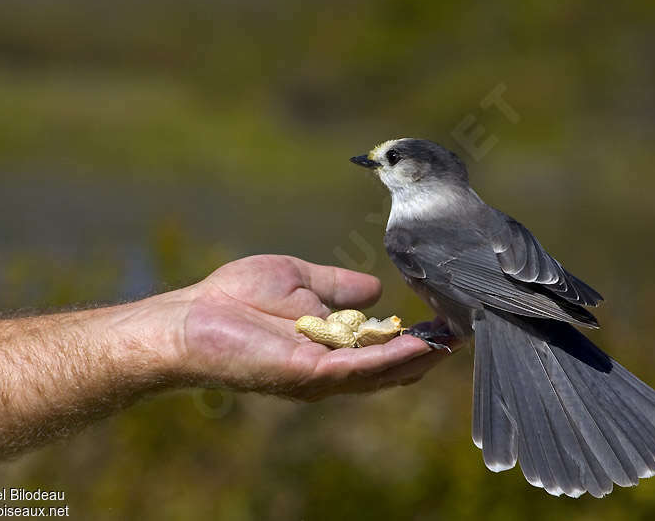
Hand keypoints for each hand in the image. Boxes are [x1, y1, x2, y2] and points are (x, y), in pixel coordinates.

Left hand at [174, 255, 449, 400]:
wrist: (190, 318)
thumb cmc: (235, 299)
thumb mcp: (299, 279)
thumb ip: (336, 285)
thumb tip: (376, 289)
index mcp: (330, 344)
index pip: (382, 346)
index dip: (415, 336)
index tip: (447, 318)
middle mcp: (331, 367)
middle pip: (390, 367)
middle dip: (427, 351)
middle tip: (463, 334)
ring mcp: (321, 375)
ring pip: (382, 373)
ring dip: (418, 358)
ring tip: (452, 341)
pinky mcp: (307, 374)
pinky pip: (357, 369)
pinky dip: (390, 360)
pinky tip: (419, 347)